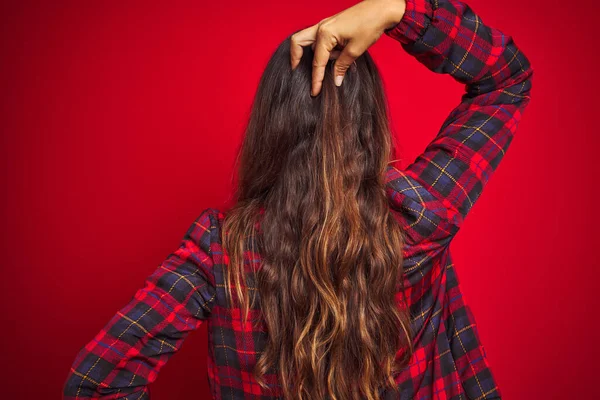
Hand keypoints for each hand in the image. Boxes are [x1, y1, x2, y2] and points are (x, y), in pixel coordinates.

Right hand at [290, 0, 405, 96]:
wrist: (382, 8)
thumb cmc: (370, 25)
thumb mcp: (355, 50)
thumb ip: (342, 66)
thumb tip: (335, 81)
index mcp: (325, 33)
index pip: (317, 61)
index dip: (316, 79)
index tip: (314, 91)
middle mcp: (321, 27)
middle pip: (298, 43)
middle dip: (295, 59)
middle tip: (298, 73)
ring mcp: (325, 24)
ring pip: (306, 40)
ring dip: (311, 54)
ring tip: (329, 64)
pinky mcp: (331, 25)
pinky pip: (318, 38)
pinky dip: (321, 49)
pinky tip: (335, 56)